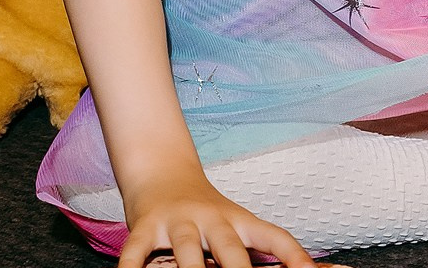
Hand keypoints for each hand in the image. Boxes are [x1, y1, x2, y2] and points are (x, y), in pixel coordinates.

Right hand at [120, 169, 315, 267]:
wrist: (161, 168)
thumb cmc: (203, 210)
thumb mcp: (232, 224)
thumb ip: (254, 248)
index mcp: (238, 221)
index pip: (273, 237)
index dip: (294, 256)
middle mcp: (211, 218)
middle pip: (230, 247)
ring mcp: (178, 221)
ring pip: (186, 250)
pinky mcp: (146, 224)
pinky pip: (137, 250)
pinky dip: (133, 266)